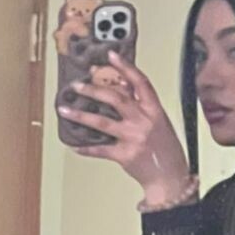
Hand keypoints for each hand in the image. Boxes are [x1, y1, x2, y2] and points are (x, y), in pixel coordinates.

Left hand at [59, 49, 190, 194]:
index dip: (125, 67)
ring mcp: (133, 138)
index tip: (110, 55)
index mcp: (154, 110)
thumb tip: (122, 88)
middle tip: (77, 85)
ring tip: (65, 109)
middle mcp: (143, 121)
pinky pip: (100, 150)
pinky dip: (86, 148)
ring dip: (81, 115)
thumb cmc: (167, 151)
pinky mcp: (124, 155)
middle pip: (115, 98)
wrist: (170, 178)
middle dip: (94, 89)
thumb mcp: (160, 123)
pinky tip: (74, 145)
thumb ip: (142, 106)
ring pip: (102, 122)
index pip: (140, 82)